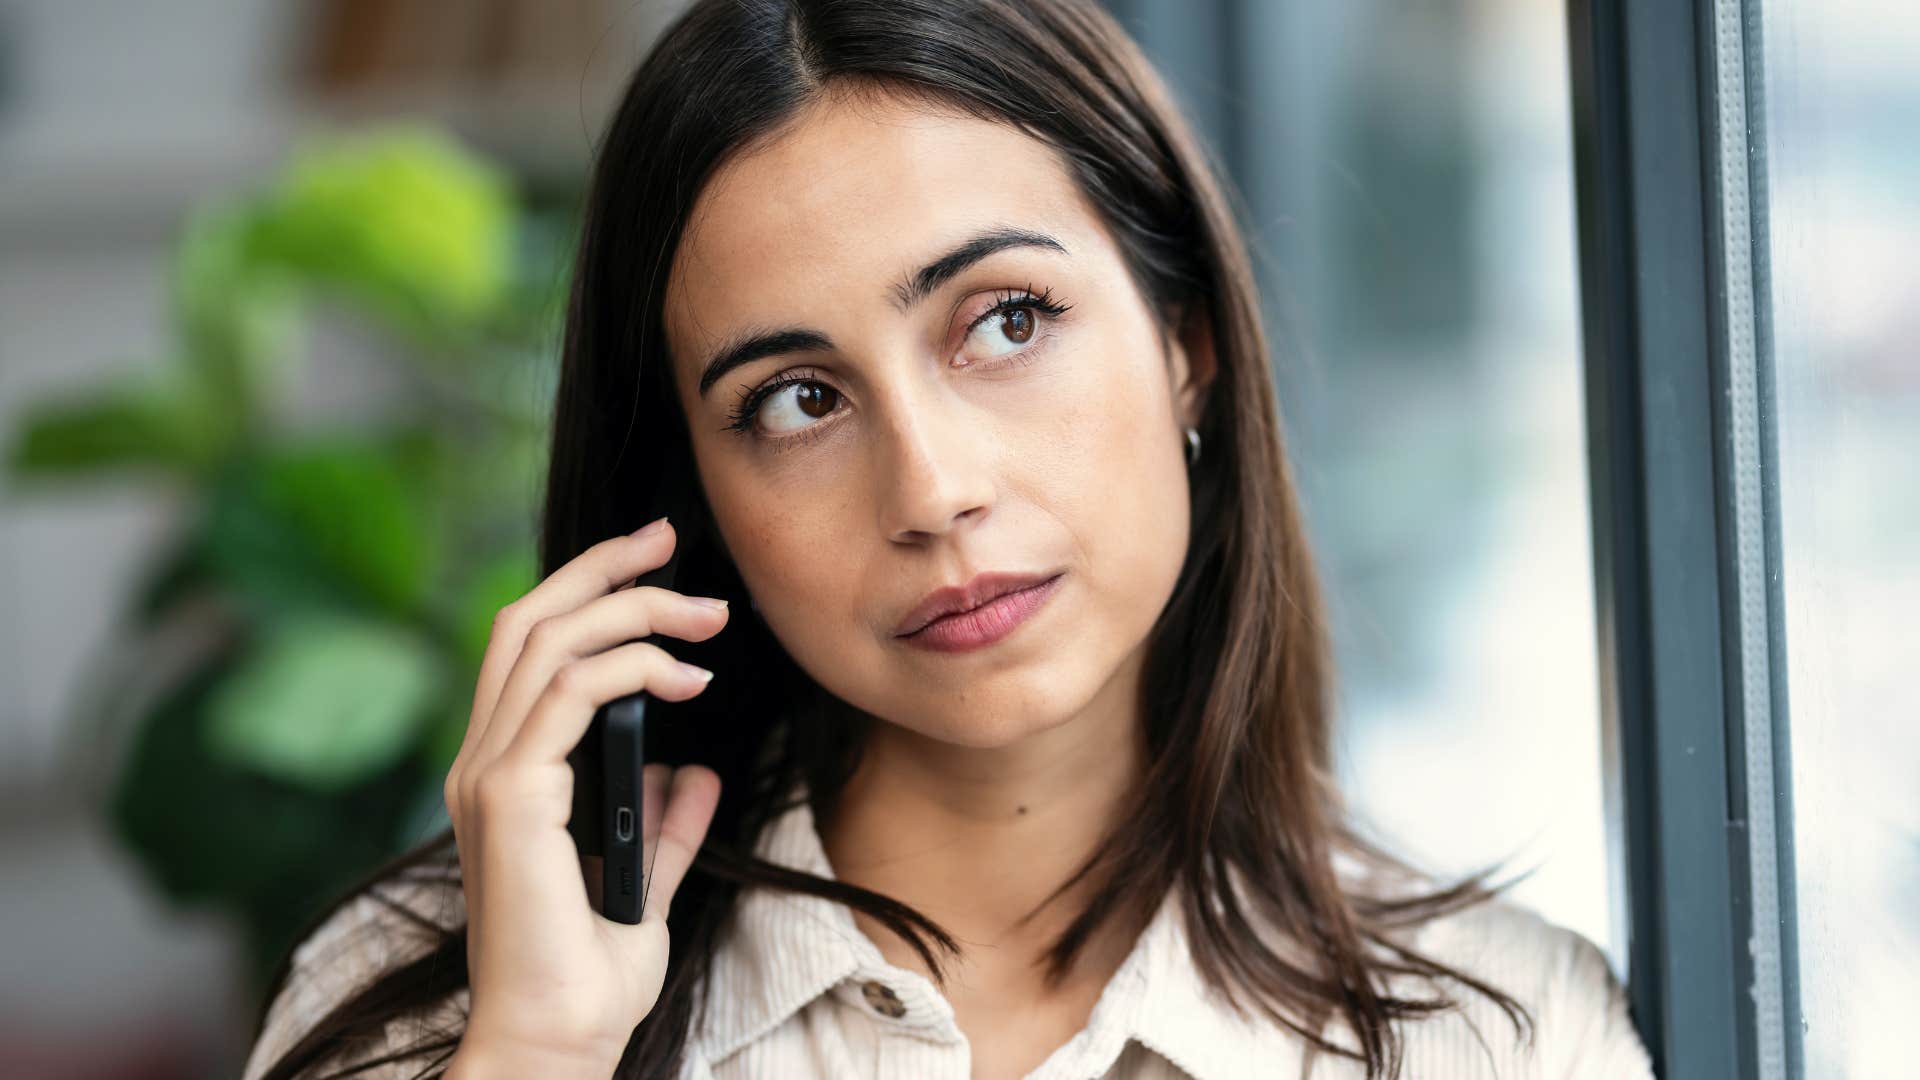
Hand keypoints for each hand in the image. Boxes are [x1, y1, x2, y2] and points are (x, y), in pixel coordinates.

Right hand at [442, 517, 727, 1069]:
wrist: (558, 1040)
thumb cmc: (589, 981)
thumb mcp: (646, 885)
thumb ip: (664, 827)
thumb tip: (693, 774)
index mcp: (504, 776)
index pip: (529, 650)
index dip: (588, 592)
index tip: (656, 563)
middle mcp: (484, 763)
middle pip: (527, 620)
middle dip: (602, 566)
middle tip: (669, 539)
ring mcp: (489, 775)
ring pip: (549, 640)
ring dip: (635, 610)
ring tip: (707, 616)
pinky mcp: (511, 794)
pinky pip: (570, 690)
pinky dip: (632, 664)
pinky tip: (685, 678)